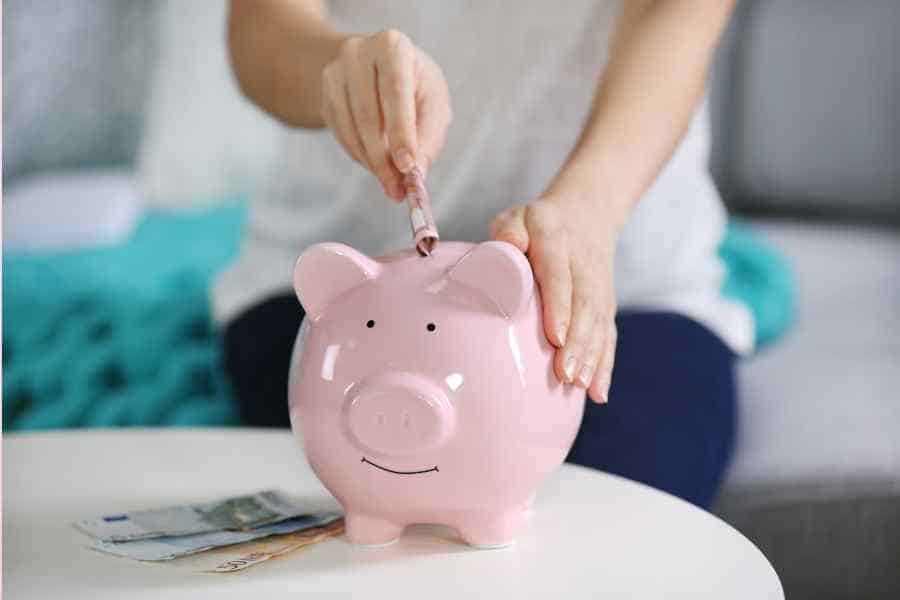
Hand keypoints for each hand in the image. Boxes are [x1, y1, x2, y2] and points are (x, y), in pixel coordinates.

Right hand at [320, 30, 451, 199]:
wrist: (378, 68)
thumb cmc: (415, 86)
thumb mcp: (432, 104)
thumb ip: (428, 138)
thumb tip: (416, 177)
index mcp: (392, 47)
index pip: (395, 92)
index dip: (401, 132)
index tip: (407, 167)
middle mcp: (358, 53)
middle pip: (367, 114)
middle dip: (383, 158)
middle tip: (397, 189)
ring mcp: (335, 74)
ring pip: (350, 129)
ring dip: (371, 163)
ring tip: (391, 185)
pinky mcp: (325, 96)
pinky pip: (341, 135)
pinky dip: (360, 157)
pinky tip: (376, 166)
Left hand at [490, 195, 618, 402]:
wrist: (586, 214)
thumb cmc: (538, 223)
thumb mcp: (518, 216)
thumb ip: (509, 230)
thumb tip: (508, 247)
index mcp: (557, 241)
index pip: (560, 276)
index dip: (560, 307)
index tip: (556, 337)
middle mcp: (583, 267)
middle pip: (584, 307)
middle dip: (578, 343)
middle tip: (566, 374)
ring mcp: (599, 288)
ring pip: (599, 324)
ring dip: (591, 358)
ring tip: (579, 385)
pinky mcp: (606, 305)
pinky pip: (608, 336)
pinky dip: (604, 365)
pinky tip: (598, 393)